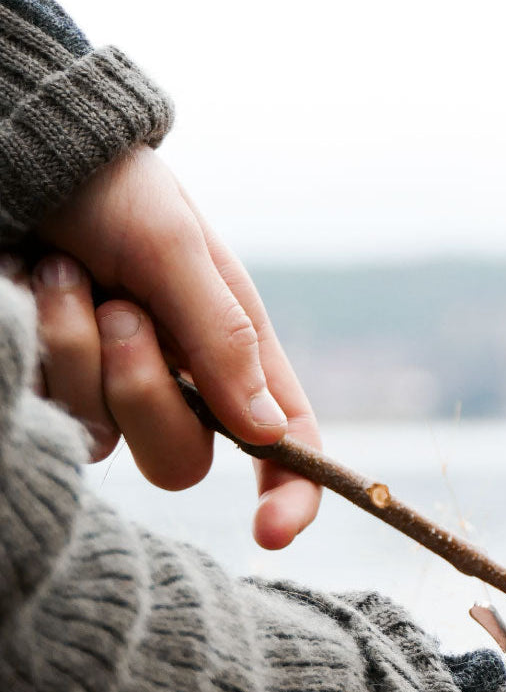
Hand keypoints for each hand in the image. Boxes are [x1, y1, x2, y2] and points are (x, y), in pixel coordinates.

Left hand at [31, 146, 319, 548]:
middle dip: (147, 392)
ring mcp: (113, 396)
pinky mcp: (56, 391)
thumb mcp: (177, 248)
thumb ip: (223, 339)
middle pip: (184, 461)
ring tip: (64, 272)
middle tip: (123, 310)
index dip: (292, 496)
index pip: (285, 444)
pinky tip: (33, 285)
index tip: (272, 535)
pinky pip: (54, 410)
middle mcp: (182, 386)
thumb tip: (268, 434)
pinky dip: (45, 344)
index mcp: (236, 354)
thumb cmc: (110, 190)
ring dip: (83, 349)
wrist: (20, 156)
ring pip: (109, 438)